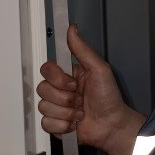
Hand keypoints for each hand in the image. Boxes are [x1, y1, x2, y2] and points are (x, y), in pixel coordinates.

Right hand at [36, 25, 146, 154]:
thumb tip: (72, 29)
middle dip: (65, 98)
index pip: (46, 70)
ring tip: (80, 113)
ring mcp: (56, 108)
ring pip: (44, 107)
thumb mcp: (99, 70)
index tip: (73, 83)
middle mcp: (59, 90)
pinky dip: (63, 126)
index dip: (57, 79)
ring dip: (66, 112)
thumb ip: (82, 50)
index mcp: (67, 75)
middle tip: (80, 100)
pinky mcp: (55, 124)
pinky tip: (74, 124)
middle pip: (42, 89)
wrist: (112, 126)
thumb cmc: (109, 98)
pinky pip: (46, 123)